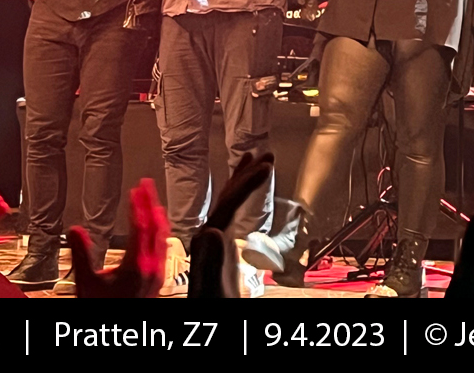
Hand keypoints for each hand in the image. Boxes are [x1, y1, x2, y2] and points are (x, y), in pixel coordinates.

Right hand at [69, 180, 168, 297]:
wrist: (117, 332)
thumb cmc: (102, 308)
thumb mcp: (86, 283)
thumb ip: (81, 255)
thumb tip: (75, 230)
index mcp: (136, 266)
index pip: (141, 227)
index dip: (139, 205)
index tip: (137, 189)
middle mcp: (152, 268)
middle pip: (156, 227)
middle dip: (151, 204)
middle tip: (146, 186)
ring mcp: (158, 273)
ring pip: (163, 238)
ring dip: (157, 217)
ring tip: (152, 202)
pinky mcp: (158, 279)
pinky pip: (163, 249)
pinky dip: (159, 233)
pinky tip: (156, 230)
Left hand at [188, 151, 273, 297]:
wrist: (208, 318)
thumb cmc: (212, 306)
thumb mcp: (212, 288)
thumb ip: (210, 262)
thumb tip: (213, 230)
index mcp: (206, 244)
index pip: (228, 205)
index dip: (246, 184)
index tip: (266, 167)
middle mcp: (207, 238)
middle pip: (227, 199)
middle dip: (246, 175)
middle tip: (267, 155)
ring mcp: (213, 242)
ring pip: (228, 204)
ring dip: (243, 182)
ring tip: (258, 163)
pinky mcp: (220, 249)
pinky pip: (231, 216)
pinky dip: (241, 200)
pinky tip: (246, 195)